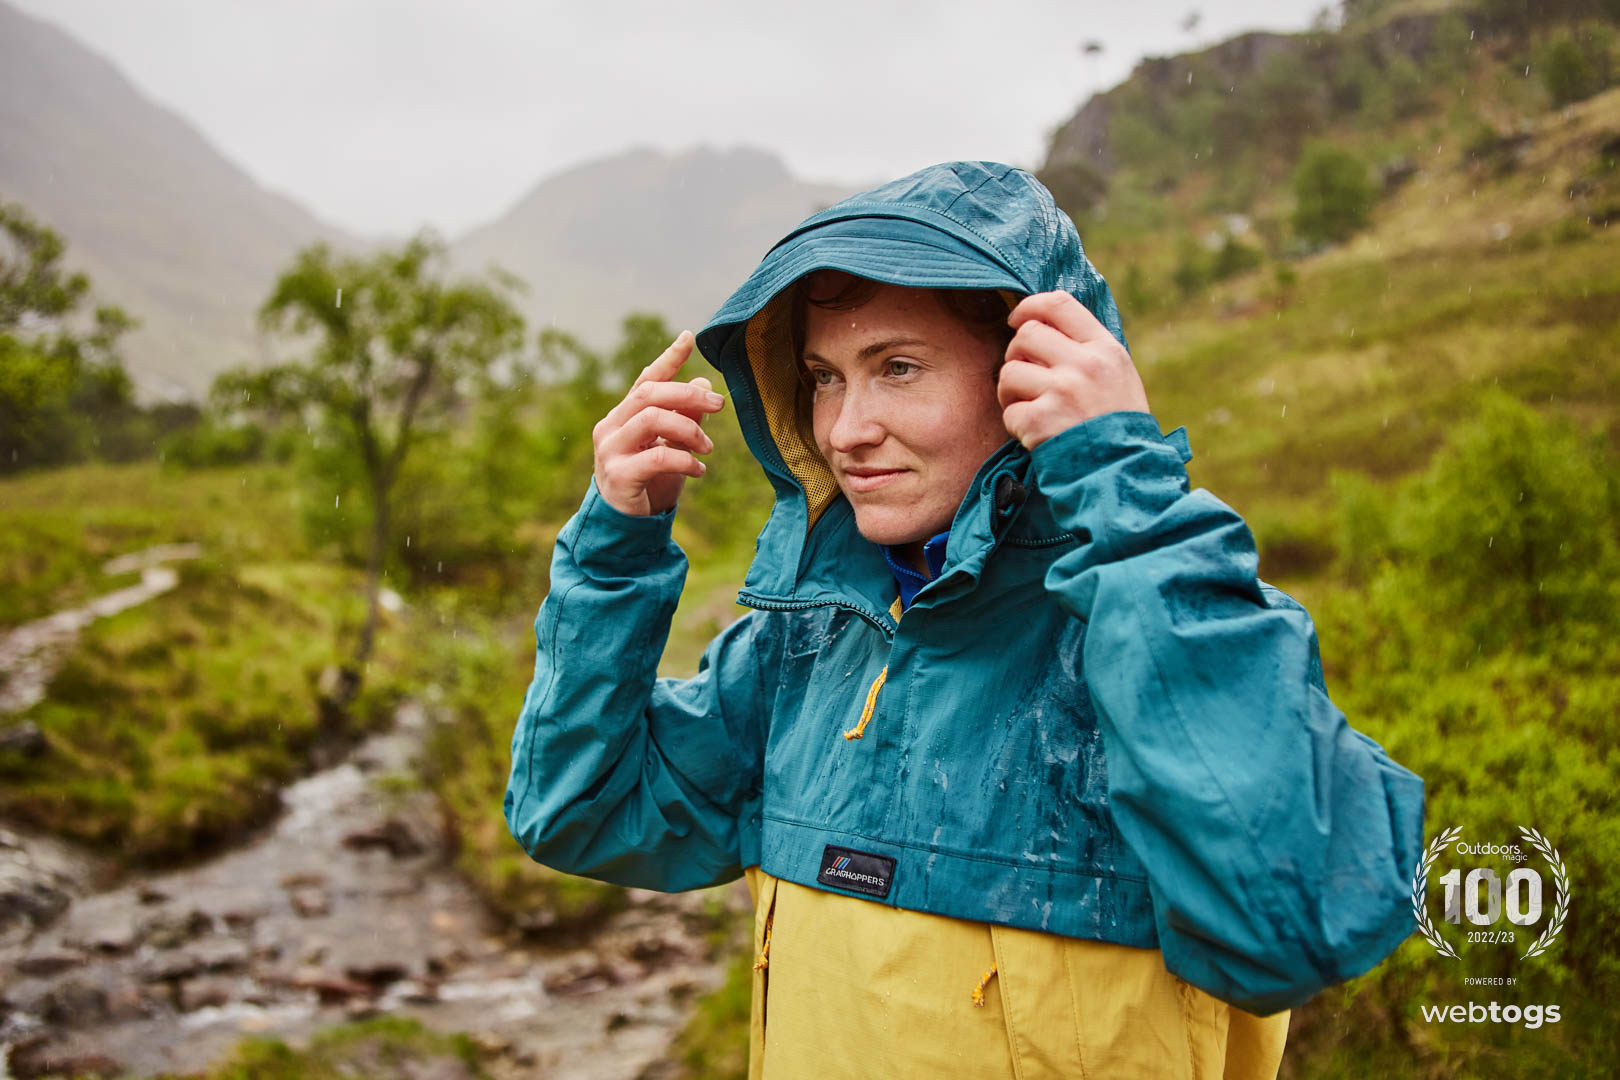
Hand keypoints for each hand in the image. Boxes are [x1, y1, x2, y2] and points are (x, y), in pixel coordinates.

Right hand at [591, 330, 725, 515]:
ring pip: (652, 419)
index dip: (668, 358)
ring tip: (708, 447)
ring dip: (689, 429)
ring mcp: (611, 450)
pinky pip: (657, 456)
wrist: (627, 526)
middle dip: (688, 394)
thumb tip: (704, 384)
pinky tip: (699, 470)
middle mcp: (611, 427)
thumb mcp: (672, 447)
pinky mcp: (619, 475)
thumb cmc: (650, 482)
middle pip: (649, 393)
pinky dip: (685, 459)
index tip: (689, 338)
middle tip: (719, 404)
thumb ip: (685, 418)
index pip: (645, 379)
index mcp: (623, 415)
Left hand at [997, 291, 1149, 451]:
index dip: (1029, 306)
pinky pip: (1009, 411)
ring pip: (1009, 371)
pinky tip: (1034, 432)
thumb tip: (1043, 324)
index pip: (1059, 304)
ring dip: (1010, 390)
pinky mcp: (1041, 422)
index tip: (1016, 319)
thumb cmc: (1118, 424)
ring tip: (1028, 405)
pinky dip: (1015, 424)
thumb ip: (1087, 349)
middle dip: (1016, 353)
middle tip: (1024, 376)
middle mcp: (1084, 365)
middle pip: (1026, 334)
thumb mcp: (1119, 375)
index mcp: (1104, 349)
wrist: (1124, 471)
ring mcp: (1061, 392)